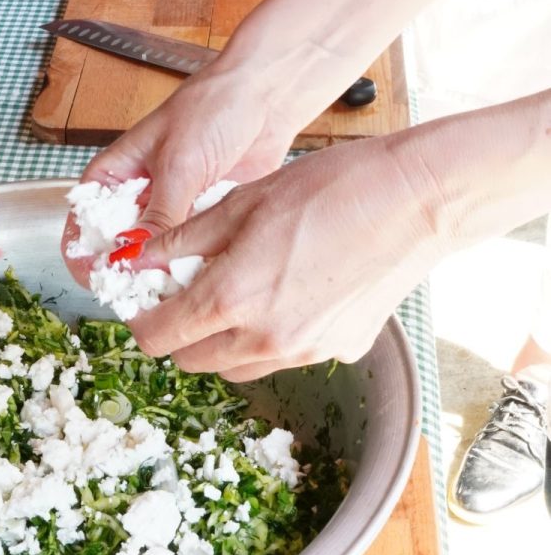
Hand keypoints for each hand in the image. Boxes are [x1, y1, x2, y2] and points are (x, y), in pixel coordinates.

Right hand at [63, 53, 299, 279]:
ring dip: (163, 273)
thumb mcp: (179, 163)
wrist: (264, 96)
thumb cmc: (211, 109)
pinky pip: (190, 252)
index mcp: (114, 175)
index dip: (86, 254)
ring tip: (174, 289)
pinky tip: (202, 277)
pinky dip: (193, 265)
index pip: (83, 222)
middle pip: (117, 247)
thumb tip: (133, 256)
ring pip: (155, 255)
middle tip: (142, 293)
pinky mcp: (202, 218)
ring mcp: (170, 210)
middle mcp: (137, 197)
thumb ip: (158, 213)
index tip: (100, 279)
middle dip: (127, 272)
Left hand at [128, 134, 449, 380]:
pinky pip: (286, 355)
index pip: (159, 338)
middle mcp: (265, 339)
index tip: (144, 301)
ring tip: (239, 289)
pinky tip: (290, 290)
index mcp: (231, 298)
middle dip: (181, 331)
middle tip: (190, 290)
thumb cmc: (328, 189)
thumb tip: (142, 258)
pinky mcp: (341, 350)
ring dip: (224, 339)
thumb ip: (185, 238)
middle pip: (194, 360)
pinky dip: (273, 335)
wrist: (412, 202)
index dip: (143, 321)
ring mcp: (306, 351)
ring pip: (239, 365)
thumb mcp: (241, 202)